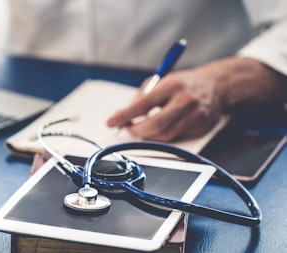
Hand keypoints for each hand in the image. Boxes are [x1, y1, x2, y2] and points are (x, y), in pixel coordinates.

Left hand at [107, 57, 285, 141]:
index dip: (124, 115)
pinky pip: (175, 138)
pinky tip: (157, 129)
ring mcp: (196, 116)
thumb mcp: (161, 81)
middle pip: (155, 125)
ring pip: (165, 136)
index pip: (143, 104)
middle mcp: (186, 100)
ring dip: (147, 136)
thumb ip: (142, 96)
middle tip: (126, 128)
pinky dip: (161, 137)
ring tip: (139, 128)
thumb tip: (123, 115)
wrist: (216, 85)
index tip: (110, 121)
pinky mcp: (200, 127)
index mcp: (173, 85)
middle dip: (136, 131)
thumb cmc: (182, 83)